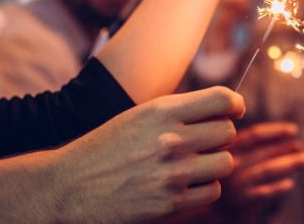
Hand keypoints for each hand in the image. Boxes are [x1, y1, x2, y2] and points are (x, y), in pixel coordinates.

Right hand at [50, 87, 244, 221]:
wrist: (68, 187)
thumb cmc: (105, 148)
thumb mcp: (139, 117)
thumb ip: (177, 112)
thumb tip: (224, 110)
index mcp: (162, 111)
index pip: (222, 100)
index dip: (235, 104)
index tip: (234, 110)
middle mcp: (171, 139)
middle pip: (228, 132)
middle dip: (220, 137)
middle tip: (203, 143)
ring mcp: (173, 173)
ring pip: (226, 162)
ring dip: (215, 163)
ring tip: (194, 164)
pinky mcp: (171, 203)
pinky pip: (213, 191)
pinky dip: (205, 189)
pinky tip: (186, 185)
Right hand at [221, 122, 303, 206]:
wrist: (209, 212)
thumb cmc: (225, 181)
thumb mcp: (230, 157)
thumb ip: (252, 146)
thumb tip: (291, 139)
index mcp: (226, 149)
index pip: (254, 135)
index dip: (276, 131)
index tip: (293, 130)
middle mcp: (229, 164)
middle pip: (264, 152)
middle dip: (286, 147)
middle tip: (302, 146)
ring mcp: (235, 184)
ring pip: (268, 170)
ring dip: (290, 163)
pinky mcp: (241, 202)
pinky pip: (265, 192)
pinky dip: (279, 187)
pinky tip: (290, 184)